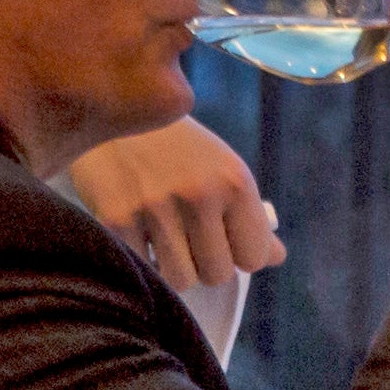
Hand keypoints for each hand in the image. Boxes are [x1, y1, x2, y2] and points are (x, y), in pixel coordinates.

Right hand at [64, 119, 282, 294]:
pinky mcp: (116, 219)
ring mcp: (155, 207)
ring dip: (173, 266)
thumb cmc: (176, 146)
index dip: (238, 253)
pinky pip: (142, 269)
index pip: (254, 256)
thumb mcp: (221, 169)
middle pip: (217, 273)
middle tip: (189, 239)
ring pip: (180, 279)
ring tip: (163, 238)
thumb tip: (277, 258)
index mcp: (234, 181)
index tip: (223, 240)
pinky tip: (137, 232)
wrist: (112, 110)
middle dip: (204, 263)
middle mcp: (199, 193)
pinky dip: (141, 259)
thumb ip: (249, 215)